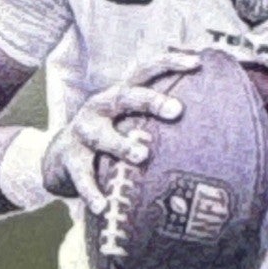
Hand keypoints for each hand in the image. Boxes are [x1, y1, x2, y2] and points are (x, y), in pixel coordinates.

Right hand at [42, 50, 200, 213]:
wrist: (60, 156)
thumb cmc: (109, 137)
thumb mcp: (129, 119)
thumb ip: (156, 116)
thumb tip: (207, 114)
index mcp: (119, 95)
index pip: (144, 71)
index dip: (169, 63)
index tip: (196, 62)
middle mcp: (100, 107)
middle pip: (124, 97)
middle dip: (150, 101)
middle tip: (177, 110)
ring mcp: (83, 132)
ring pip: (100, 135)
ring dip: (121, 143)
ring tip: (141, 155)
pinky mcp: (70, 159)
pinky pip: (81, 175)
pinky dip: (91, 191)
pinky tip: (101, 205)